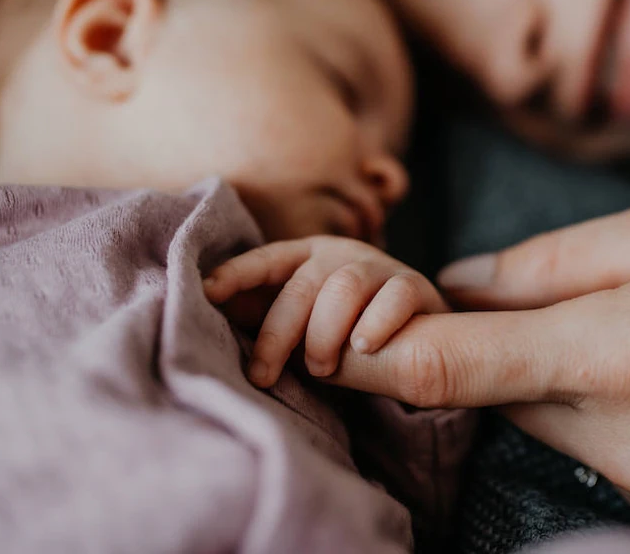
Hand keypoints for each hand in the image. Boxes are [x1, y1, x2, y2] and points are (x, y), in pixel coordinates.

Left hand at [204, 236, 448, 388]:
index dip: (238, 273)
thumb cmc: (349, 327)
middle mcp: (341, 254)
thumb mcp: (306, 318)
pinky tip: (364, 347)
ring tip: (320, 370)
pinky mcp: (414, 285)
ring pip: (344, 289)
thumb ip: (270, 315)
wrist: (422, 335)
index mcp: (308, 255)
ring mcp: (379, 266)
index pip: (267, 259)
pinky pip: (393, 298)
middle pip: (302, 286)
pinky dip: (376, 324)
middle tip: (264, 375)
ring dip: (325, 332)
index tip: (208, 292)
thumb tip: (216, 320)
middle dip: (278, 333)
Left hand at [316, 191, 629, 535]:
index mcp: (620, 351)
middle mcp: (628, 443)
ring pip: (543, 425)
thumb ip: (554, 262)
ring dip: (551, 379)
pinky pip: (599, 460)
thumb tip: (457, 284)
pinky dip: (603, 416)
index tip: (312, 339)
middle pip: (492, 394)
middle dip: (485, 349)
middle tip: (539, 303)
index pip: (447, 367)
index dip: (363, 355)